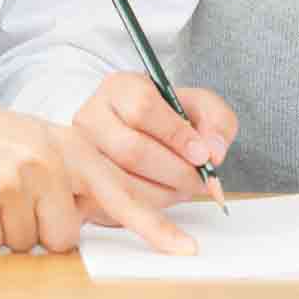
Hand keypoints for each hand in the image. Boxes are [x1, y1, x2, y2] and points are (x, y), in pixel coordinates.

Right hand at [0, 82, 197, 255]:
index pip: (122, 193)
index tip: (187, 251)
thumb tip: (93, 222)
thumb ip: (74, 177)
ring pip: (29, 246)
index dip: (155, 227)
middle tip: (15, 194)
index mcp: (70, 146)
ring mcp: (14, 179)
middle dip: (40, 227)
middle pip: (65, 236)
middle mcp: (48, 160)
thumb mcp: (41, 142)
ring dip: (8, 229)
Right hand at [71, 72, 237, 212]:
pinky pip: (115, 207)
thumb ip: (216, 120)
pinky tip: (165, 196)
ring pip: (123, 183)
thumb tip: (214, 152)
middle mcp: (92, 116)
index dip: (177, 136)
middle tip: (201, 181)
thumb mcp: (197, 106)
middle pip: (132, 151)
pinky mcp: (81, 185)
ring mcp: (81, 153)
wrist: (137, 133)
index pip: (144, 108)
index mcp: (119, 87)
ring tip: (185, 188)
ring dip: (165, 194)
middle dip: (176, 172)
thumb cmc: (168, 118)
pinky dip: (149, 210)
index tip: (203, 155)